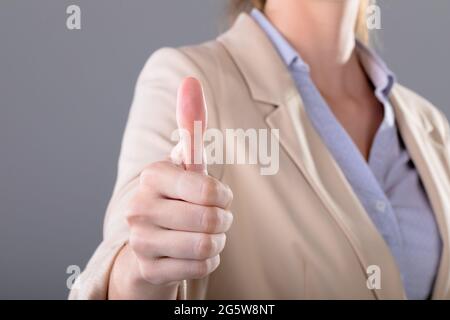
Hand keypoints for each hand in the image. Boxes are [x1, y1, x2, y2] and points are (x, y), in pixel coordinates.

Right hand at [109, 78, 232, 298]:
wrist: (149, 245)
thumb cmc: (176, 199)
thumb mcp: (184, 166)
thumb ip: (189, 128)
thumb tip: (190, 82)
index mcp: (152, 176)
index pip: (208, 190)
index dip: (222, 196)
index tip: (218, 196)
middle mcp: (140, 207)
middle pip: (212, 220)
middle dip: (223, 221)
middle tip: (215, 219)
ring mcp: (141, 241)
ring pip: (208, 246)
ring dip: (217, 241)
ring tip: (203, 235)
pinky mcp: (148, 269)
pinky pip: (201, 267)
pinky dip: (207, 261)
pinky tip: (191, 254)